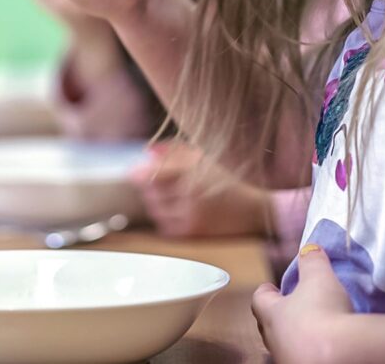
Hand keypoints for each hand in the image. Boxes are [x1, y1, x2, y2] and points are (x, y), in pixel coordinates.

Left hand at [130, 141, 271, 237]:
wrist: (251, 211)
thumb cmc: (225, 181)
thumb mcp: (203, 159)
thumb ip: (175, 151)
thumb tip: (149, 151)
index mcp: (192, 172)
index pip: (153, 174)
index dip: (139, 174)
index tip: (133, 173)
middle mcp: (189, 195)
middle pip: (151, 193)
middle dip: (150, 188)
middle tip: (159, 185)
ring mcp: (190, 216)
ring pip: (156, 210)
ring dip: (157, 204)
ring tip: (172, 198)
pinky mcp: (191, 233)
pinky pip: (164, 225)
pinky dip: (166, 219)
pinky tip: (178, 212)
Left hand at [251, 244, 354, 362]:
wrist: (341, 356)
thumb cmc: (323, 314)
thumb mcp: (320, 278)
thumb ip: (312, 261)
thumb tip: (308, 249)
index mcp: (271, 314)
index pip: (258, 300)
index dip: (266, 291)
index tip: (272, 287)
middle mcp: (274, 340)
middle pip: (268, 325)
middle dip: (279, 315)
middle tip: (293, 307)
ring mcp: (286, 359)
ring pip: (284, 345)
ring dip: (294, 336)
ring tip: (313, 328)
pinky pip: (301, 358)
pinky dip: (309, 352)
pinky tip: (324, 347)